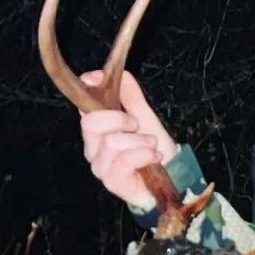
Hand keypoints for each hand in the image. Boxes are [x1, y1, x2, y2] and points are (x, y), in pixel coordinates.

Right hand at [79, 69, 178, 206]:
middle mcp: (93, 147)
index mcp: (97, 129)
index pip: (82, 106)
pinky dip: (144, 155)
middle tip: (137, 125)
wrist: (172, 180)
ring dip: (140, 141)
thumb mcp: (146, 119)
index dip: (88, 89)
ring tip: (152, 146)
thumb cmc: (156, 150)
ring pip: (111, 142)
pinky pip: (124, 160)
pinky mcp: (111, 182)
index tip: (97, 78)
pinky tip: (154, 157)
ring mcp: (100, 166)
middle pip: (91, 123)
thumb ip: (132, 97)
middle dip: (119, 119)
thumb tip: (121, 73)